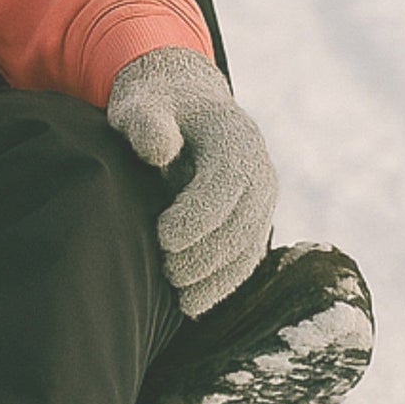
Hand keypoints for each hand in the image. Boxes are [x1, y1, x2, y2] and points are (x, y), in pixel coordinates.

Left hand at [106, 47, 277, 317]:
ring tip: (182, 300)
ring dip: (218, 280)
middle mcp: (260, 168)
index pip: (226, 184)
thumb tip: (159, 151)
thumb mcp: (141, 103)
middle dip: (207, 256)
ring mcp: (263, 197)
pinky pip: (247, 257)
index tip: (163, 238)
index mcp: (235, 136)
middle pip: (242, 223)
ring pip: (249, 248)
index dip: (198, 216)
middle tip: (168, 276)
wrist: (182, 102)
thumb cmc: (154, 105)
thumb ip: (146, 122)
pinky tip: (195, 302)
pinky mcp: (256, 218)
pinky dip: (224, 282)